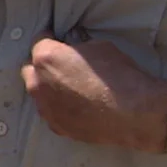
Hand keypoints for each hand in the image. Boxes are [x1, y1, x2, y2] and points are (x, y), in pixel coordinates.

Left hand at [23, 35, 166, 151]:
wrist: (134, 113)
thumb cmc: (119, 75)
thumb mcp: (99, 47)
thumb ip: (77, 48)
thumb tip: (73, 51)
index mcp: (46, 58)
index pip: (38, 43)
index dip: (50, 40)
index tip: (57, 41)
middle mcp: (38, 83)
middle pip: (31, 70)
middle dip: (44, 66)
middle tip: (62, 66)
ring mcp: (45, 108)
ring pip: (40, 93)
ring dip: (50, 88)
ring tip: (71, 89)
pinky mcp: (55, 126)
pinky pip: (52, 112)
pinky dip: (60, 107)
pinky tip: (77, 106)